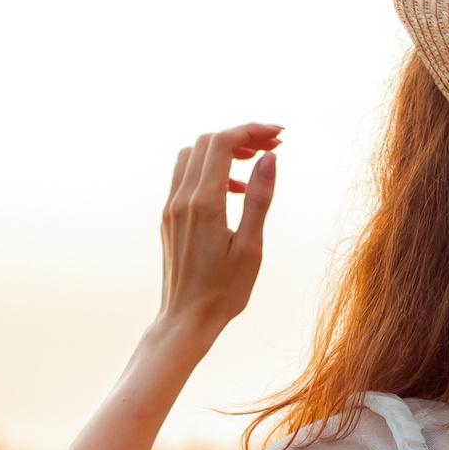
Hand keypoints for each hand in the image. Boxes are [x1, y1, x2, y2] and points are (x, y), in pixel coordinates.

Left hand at [157, 123, 279, 340]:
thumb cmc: (223, 291)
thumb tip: (269, 158)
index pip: (223, 143)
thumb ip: (258, 199)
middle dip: (241, 135)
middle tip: (273, 146)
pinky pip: (186, 176)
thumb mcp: (251, 247)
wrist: (186, 320)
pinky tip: (233, 190)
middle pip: (207, 142)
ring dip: (223, 150)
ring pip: (193, 155)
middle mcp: (182, 199)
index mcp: (204, 204)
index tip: (279, 135)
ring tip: (253, 163)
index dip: (252, 129)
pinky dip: (210, 168)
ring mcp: (171, 207)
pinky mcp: (169, 217)